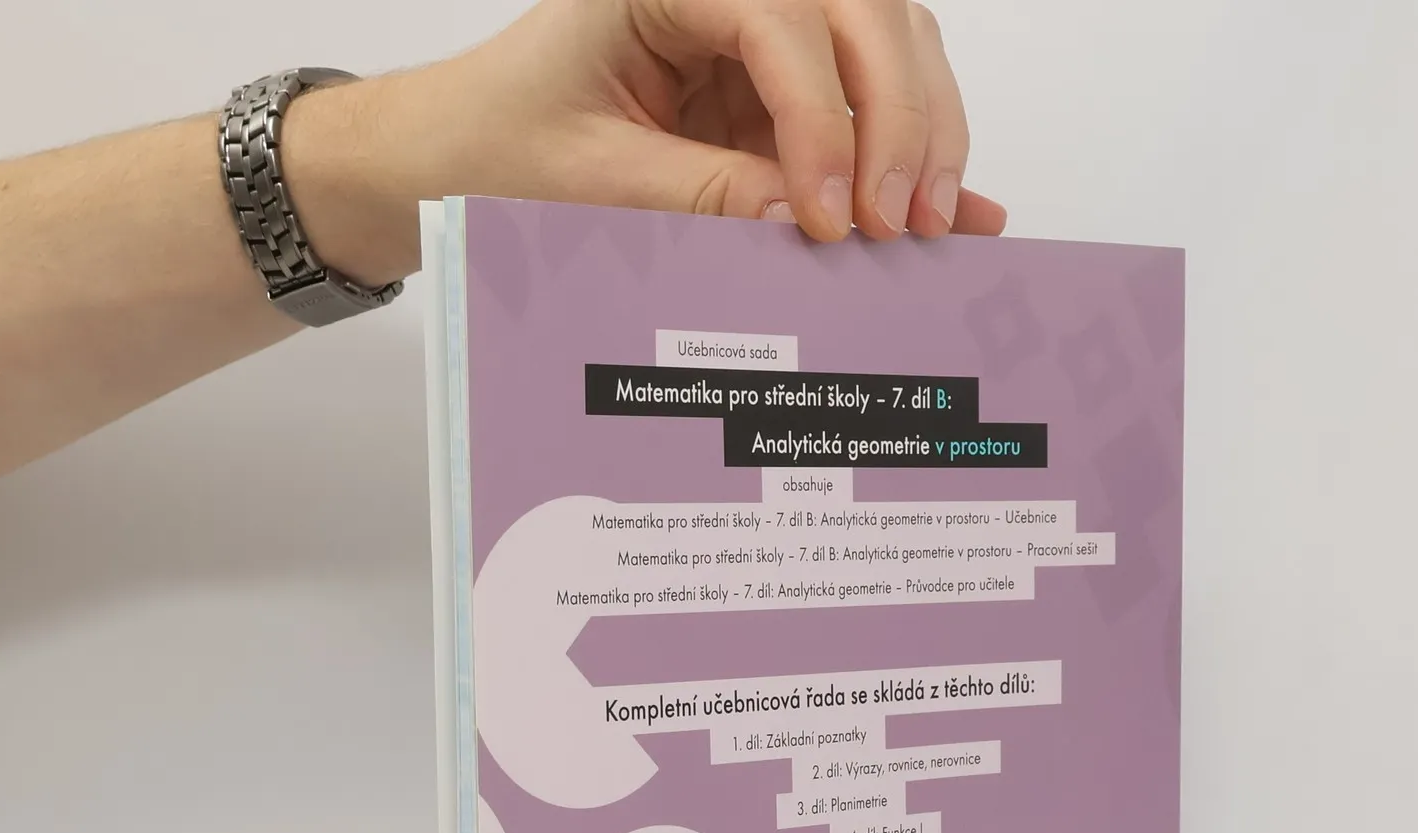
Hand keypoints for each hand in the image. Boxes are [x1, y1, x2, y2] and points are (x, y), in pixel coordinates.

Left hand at [288, 0, 1006, 286]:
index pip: (782, 20)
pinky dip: (915, 155)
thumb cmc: (498, 148)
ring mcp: (762, 32)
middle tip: (901, 222)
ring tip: (930, 226)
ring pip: (889, 42)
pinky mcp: (780, 89)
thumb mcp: (592, 182)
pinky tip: (961, 209)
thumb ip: (706, 195)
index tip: (831, 216)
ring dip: (922, 129)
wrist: (457, 157)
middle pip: (861, 11)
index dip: (823, 118)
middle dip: (898, 116)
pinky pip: (868, 105)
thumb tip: (813, 223)